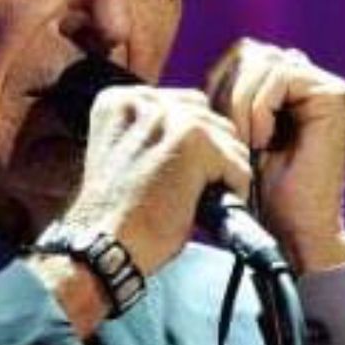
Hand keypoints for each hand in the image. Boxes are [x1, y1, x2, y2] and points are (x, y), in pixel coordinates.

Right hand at [61, 86, 252, 276]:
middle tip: (176, 190)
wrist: (104, 244)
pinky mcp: (193, 140)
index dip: (185, 147)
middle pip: (211, 119)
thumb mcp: (127, 154)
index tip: (161, 174)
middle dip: (208, 158)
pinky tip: (195, 208)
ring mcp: (169, 117)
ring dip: (217, 176)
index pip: (184, 106)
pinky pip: (240, 168)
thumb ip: (156, 131)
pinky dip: (230, 195)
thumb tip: (211, 128)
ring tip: (183, 199)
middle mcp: (142, 100)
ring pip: (230, 142)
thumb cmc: (117, 212)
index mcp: (118, 100)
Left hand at [204, 38, 344, 273]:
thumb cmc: (252, 189)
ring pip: (262, 63)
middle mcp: (311, 79)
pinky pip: (280, 78)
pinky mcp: (337, 95)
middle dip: (225, 93)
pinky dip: (260, 110)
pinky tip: (264, 141)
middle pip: (249, 52)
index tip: (214, 127)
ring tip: (247, 143)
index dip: (216, 85)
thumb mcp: (228, 134)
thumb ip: (225, 97)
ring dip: (240, 106)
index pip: (240, 55)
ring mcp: (327, 86)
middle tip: (229, 137)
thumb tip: (211, 68)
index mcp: (286, 85)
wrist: (285, 227)